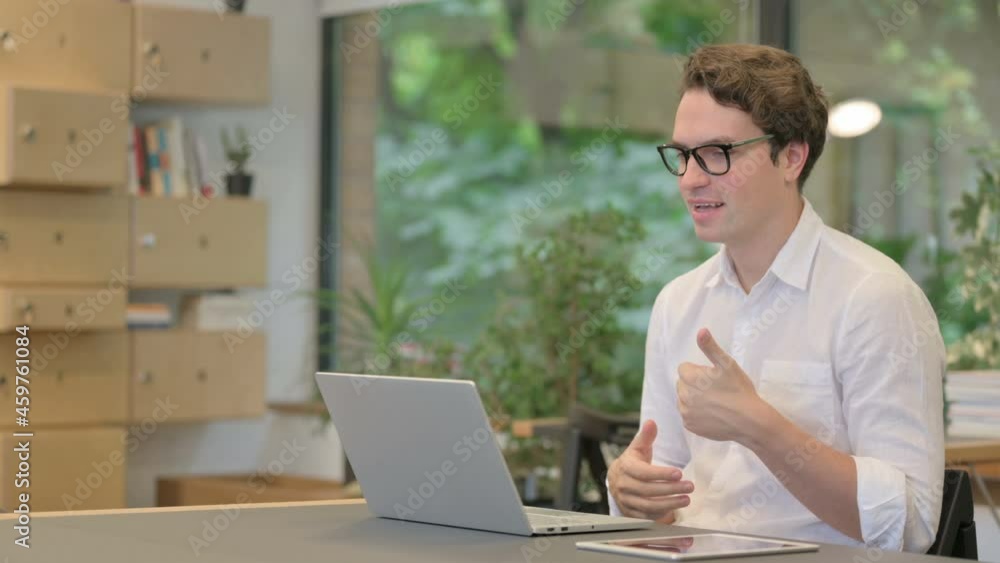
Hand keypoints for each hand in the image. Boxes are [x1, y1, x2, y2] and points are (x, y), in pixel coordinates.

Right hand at [608, 420, 693, 522]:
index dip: (661, 474)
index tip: (679, 473)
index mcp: (626, 467)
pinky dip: (661, 514)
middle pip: (648, 490)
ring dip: (669, 503)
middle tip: (690, 487)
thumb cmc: (632, 462)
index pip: (644, 473)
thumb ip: (646, 436)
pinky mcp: (630, 513)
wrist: (616, 479)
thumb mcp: (637, 448)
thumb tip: (651, 422)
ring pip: (648, 505)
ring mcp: (626, 501)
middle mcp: (624, 485)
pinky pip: (646, 516)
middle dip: (671, 489)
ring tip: (686, 499)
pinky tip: (675, 509)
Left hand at [677, 328, 762, 442]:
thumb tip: (701, 331)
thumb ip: (710, 347)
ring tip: (715, 402)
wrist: (749, 421)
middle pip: (683, 384)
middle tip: (716, 389)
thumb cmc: (739, 390)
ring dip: (693, 398)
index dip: (699, 371)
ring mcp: (685, 412)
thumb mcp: (727, 364)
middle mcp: (683, 395)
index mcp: (690, 377)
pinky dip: (696, 414)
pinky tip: (712, 414)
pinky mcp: (690, 426)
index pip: (684, 368)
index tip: (714, 377)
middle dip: (694, 384)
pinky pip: (688, 415)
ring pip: (684, 399)